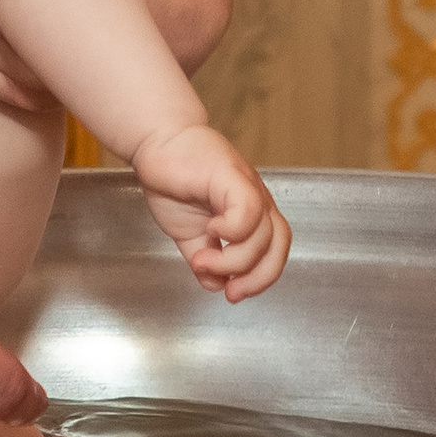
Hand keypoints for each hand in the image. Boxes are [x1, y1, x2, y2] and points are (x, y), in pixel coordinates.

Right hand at [129, 124, 290, 300]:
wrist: (157, 142)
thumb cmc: (174, 179)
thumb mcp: (189, 233)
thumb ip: (204, 259)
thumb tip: (214, 285)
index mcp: (251, 215)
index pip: (273, 253)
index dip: (259, 279)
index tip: (232, 294)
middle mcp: (256, 201)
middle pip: (278, 246)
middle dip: (258, 277)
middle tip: (232, 292)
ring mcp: (247, 187)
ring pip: (263, 235)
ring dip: (233, 260)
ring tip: (202, 261)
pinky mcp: (232, 175)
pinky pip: (248, 210)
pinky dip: (233, 229)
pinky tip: (211, 230)